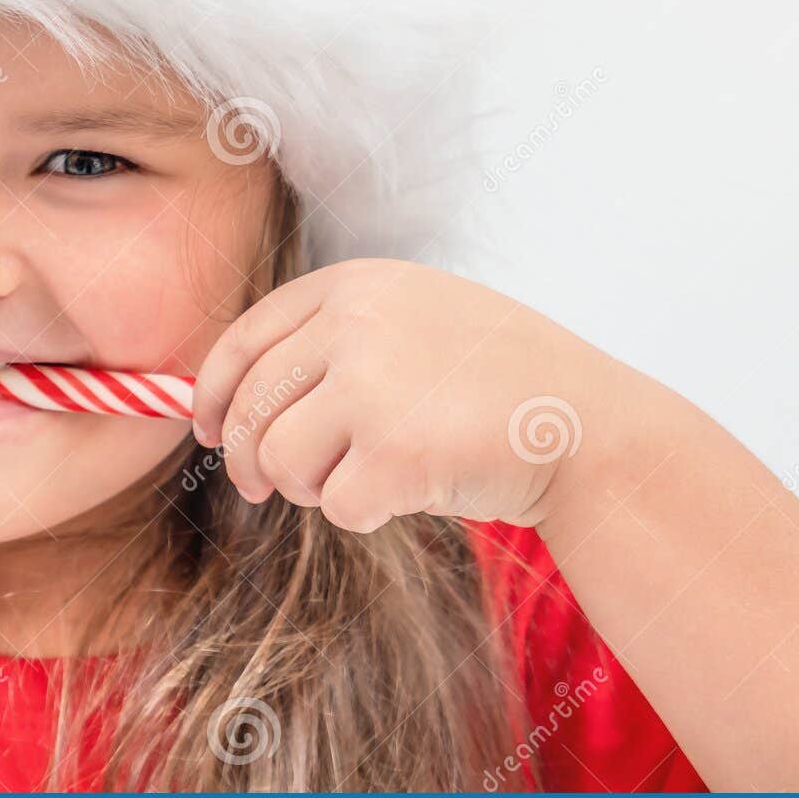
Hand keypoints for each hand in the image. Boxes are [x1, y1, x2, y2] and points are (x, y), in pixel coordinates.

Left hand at [189, 258, 669, 532]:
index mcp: (355, 284)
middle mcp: (356, 322)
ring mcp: (374, 385)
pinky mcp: (395, 452)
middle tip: (266, 487)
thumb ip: (332, 338)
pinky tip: (412, 491)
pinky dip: (365, 512)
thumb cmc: (499, 381)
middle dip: (250, 460)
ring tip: (367, 477)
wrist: (590, 427)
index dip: (213, 393)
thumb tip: (228, 405)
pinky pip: (334, 505)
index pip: (245, 338)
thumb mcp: (414, 319)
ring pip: (281, 461)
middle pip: (251, 408)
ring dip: (312, 488)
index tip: (208, 430)